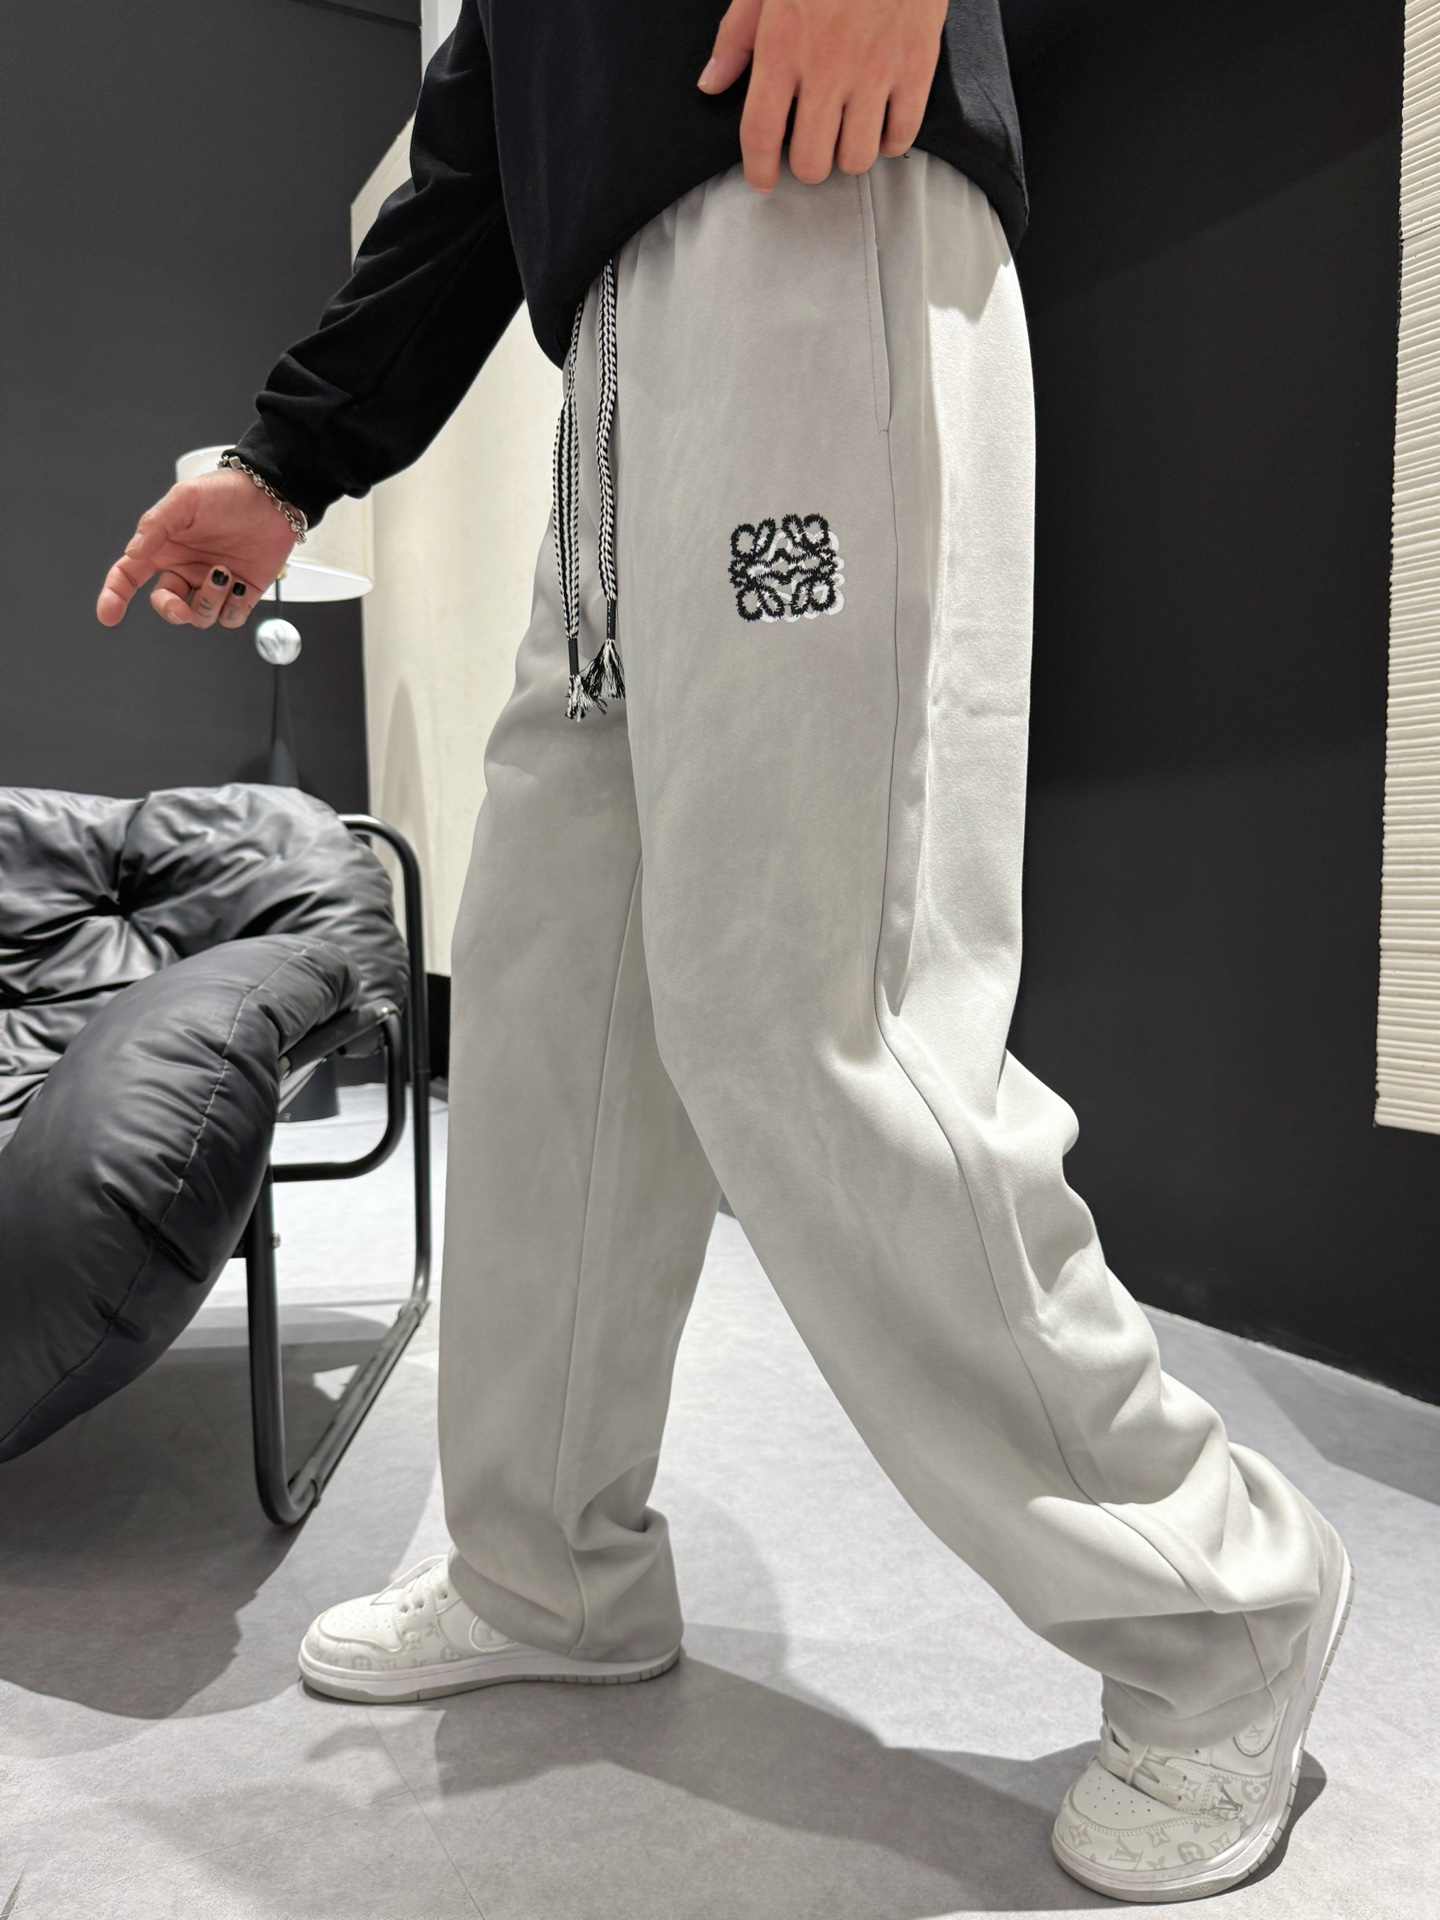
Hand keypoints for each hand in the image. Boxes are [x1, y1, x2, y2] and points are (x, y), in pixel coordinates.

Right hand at [95, 470, 297, 629]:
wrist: (273, 496)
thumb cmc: (227, 491)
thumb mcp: (186, 499)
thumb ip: (157, 524)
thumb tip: (134, 552)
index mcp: (164, 548)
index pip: (128, 575)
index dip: (114, 596)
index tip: (108, 615)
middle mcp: (185, 568)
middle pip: (166, 604)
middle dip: (171, 610)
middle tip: (181, 607)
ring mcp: (213, 583)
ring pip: (200, 615)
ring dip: (209, 602)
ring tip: (224, 573)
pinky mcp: (242, 593)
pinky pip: (230, 618)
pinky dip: (233, 609)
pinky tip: (240, 586)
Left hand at [698, 0, 947, 192]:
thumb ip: (736, 36)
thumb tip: (711, 84)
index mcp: (783, 47)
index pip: (760, 134)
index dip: (759, 170)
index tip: (763, 180)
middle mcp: (826, 68)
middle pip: (811, 162)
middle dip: (808, 164)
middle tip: (811, 146)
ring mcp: (874, 71)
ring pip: (857, 159)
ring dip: (849, 155)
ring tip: (847, 133)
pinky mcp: (915, 67)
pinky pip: (901, 136)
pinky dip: (890, 141)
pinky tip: (882, 124)